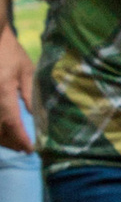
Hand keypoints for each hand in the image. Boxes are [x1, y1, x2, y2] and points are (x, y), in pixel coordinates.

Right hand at [0, 26, 31, 149]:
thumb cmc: (9, 52)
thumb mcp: (26, 70)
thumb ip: (30, 94)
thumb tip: (36, 116)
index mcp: (2, 91)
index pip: (11, 122)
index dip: (20, 139)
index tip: (30, 149)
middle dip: (10, 142)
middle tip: (24, 148)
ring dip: (1, 138)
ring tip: (15, 143)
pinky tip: (3, 131)